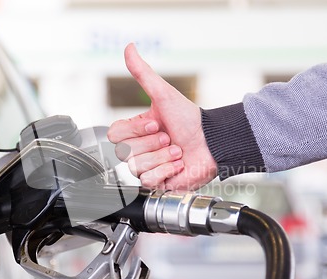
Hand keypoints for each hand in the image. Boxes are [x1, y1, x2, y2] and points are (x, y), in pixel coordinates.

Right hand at [107, 43, 216, 189]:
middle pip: (124, 152)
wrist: (212, 142)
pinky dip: (166, 171)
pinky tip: (178, 165)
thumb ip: (143, 73)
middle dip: (152, 143)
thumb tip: (129, 47)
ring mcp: (147, 166)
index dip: (135, 130)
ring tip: (177, 151)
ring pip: (136, 167)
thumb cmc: (189, 119)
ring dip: (162, 157)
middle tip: (169, 138)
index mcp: (136, 130)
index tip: (155, 123)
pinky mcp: (157, 182)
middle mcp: (139, 149)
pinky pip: (148, 180)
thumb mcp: (163, 94)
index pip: (114, 134)